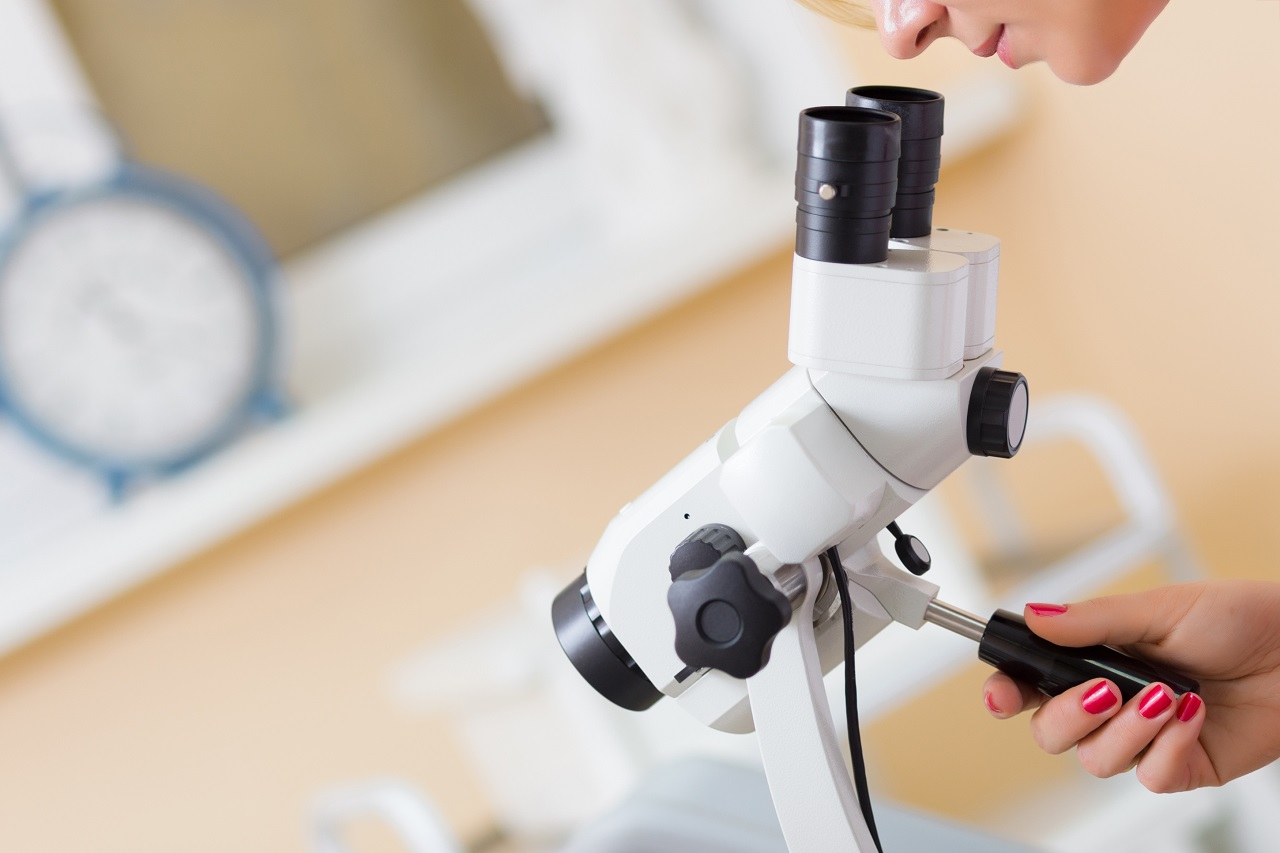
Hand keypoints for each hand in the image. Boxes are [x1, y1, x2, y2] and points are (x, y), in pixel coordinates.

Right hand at [982, 581, 1279, 792]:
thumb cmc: (1237, 621)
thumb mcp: (1157, 609)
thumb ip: (1092, 621)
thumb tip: (1035, 617)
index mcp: (1094, 660)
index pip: (1031, 685)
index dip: (1006, 693)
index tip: (1001, 694)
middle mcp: (1111, 702)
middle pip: (1051, 733)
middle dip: (1068, 716)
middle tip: (1102, 690)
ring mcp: (1144, 737)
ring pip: (1096, 759)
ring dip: (1127, 729)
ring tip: (1164, 695)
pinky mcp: (1181, 766)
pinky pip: (1150, 777)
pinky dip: (1167, 746)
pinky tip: (1191, 714)